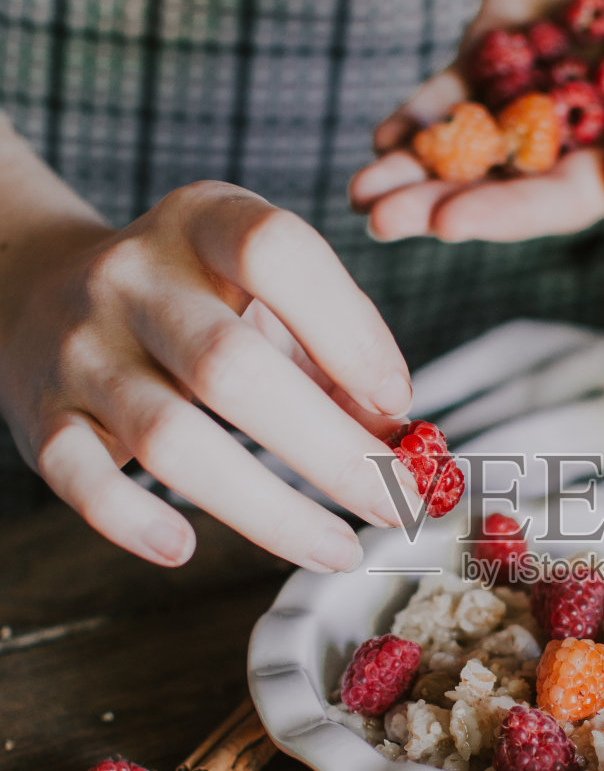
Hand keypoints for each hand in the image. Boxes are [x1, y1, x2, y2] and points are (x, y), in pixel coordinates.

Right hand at [0, 181, 419, 568]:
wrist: (36, 296)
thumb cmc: (187, 304)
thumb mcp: (259, 294)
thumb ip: (333, 355)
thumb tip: (398, 442)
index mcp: (201, 223)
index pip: (277, 252)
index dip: (348, 329)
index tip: (400, 401)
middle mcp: (133, 277)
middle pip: (232, 367)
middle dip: (329, 449)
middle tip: (394, 501)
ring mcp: (82, 348)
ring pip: (170, 437)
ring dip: (268, 509)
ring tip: (337, 547)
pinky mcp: (44, 418)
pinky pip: (79, 476)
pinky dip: (130, 519)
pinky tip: (184, 548)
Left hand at [350, 0, 603, 241]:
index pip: (562, 198)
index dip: (507, 213)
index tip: (450, 222)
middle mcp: (577, 133)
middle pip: (502, 184)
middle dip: (440, 203)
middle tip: (383, 220)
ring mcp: (531, 93)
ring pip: (469, 149)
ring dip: (416, 174)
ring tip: (363, 192)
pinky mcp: (497, 51)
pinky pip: (452, 95)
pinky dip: (417, 119)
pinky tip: (382, 140)